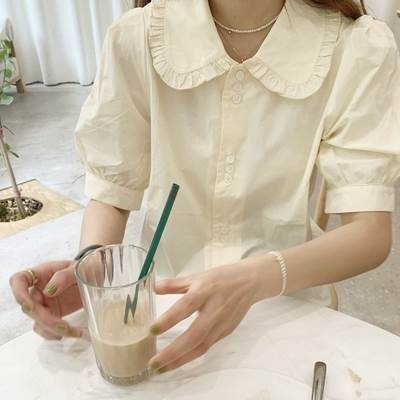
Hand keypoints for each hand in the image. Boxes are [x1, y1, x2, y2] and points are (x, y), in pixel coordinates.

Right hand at [9, 260, 82, 339]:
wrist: (96, 277)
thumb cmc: (85, 268)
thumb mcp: (79, 268)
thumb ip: (64, 276)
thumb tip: (49, 290)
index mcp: (42, 273)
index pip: (19, 280)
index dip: (19, 294)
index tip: (30, 306)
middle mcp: (39, 289)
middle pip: (30, 308)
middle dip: (46, 320)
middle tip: (65, 326)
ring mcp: (45, 303)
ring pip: (38, 321)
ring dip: (53, 330)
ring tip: (75, 331)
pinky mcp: (53, 313)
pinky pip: (46, 328)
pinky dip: (56, 333)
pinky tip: (71, 332)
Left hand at [148, 256, 274, 372]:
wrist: (250, 282)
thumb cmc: (221, 278)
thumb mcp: (197, 276)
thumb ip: (174, 284)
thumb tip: (153, 288)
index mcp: (204, 291)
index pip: (185, 306)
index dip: (169, 319)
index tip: (152, 330)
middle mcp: (214, 309)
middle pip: (195, 335)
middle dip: (173, 351)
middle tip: (153, 363)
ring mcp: (221, 323)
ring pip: (201, 346)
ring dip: (180, 360)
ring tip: (161, 368)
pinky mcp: (225, 332)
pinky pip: (206, 347)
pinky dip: (191, 356)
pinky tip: (177, 361)